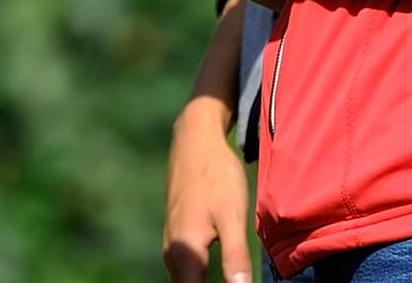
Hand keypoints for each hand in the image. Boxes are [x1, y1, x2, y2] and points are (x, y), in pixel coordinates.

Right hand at [163, 103, 256, 282]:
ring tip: (229, 279)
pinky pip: (187, 270)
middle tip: (238, 279)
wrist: (195, 142)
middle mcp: (172, 254)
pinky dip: (199, 278)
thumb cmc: (216, 177)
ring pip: (186, 281)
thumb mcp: (232, 216)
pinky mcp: (177, 237)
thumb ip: (235, 257)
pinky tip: (218, 276)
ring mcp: (172, 245)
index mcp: (184, 254)